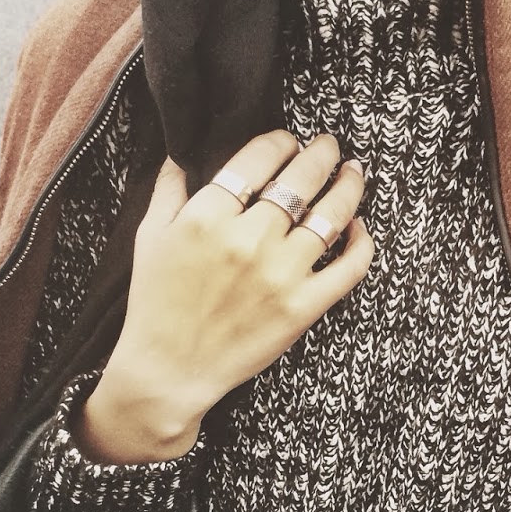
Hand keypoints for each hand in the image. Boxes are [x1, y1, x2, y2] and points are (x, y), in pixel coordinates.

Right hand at [77, 130, 373, 463]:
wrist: (168, 370)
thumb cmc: (155, 303)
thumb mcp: (149, 237)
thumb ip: (168, 190)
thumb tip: (180, 154)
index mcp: (208, 216)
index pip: (257, 159)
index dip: (279, 141)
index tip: (286, 141)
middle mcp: (248, 239)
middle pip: (300, 179)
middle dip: (320, 153)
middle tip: (329, 145)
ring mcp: (280, 273)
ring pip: (330, 215)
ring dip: (348, 187)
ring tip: (354, 172)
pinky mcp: (302, 307)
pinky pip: (348, 267)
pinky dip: (361, 243)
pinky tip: (358, 228)